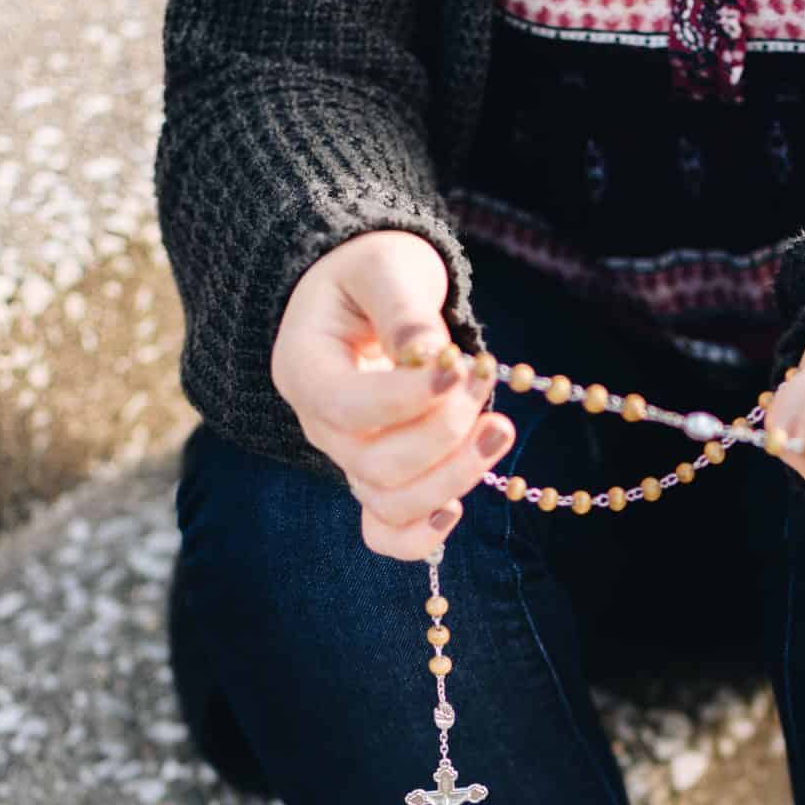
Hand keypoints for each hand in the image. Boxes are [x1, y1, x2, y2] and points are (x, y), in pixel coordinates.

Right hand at [271, 230, 514, 558]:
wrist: (368, 295)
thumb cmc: (372, 274)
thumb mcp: (385, 267)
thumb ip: (402, 307)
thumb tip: (431, 355)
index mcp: (304, 369)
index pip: (346, 407)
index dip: (405, 400)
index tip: (458, 367)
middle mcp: (319, 426)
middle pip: (373, 465)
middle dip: (443, 433)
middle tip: (483, 380)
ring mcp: (349, 458)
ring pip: (389, 504)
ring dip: (453, 478)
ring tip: (500, 429)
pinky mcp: (380, 478)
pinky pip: (387, 532)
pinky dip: (420, 536)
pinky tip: (457, 509)